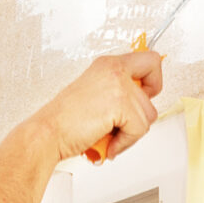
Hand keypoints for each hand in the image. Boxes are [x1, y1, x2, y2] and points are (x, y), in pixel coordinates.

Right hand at [29, 51, 163, 163]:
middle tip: (125, 120)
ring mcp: (118, 84)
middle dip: (144, 110)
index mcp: (109, 64)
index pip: (150, 59)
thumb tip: (142, 101)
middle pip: (155, 87)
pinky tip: (108, 143)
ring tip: (109, 135)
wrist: (48, 132)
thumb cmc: (66, 120)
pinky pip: (140, 129)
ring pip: (149, 114)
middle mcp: (115, 69)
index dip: (153, 80)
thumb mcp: (97, 95)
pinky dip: (125, 142)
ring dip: (131, 132)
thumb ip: (119, 92)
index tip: (145, 93)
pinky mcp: (120, 103)